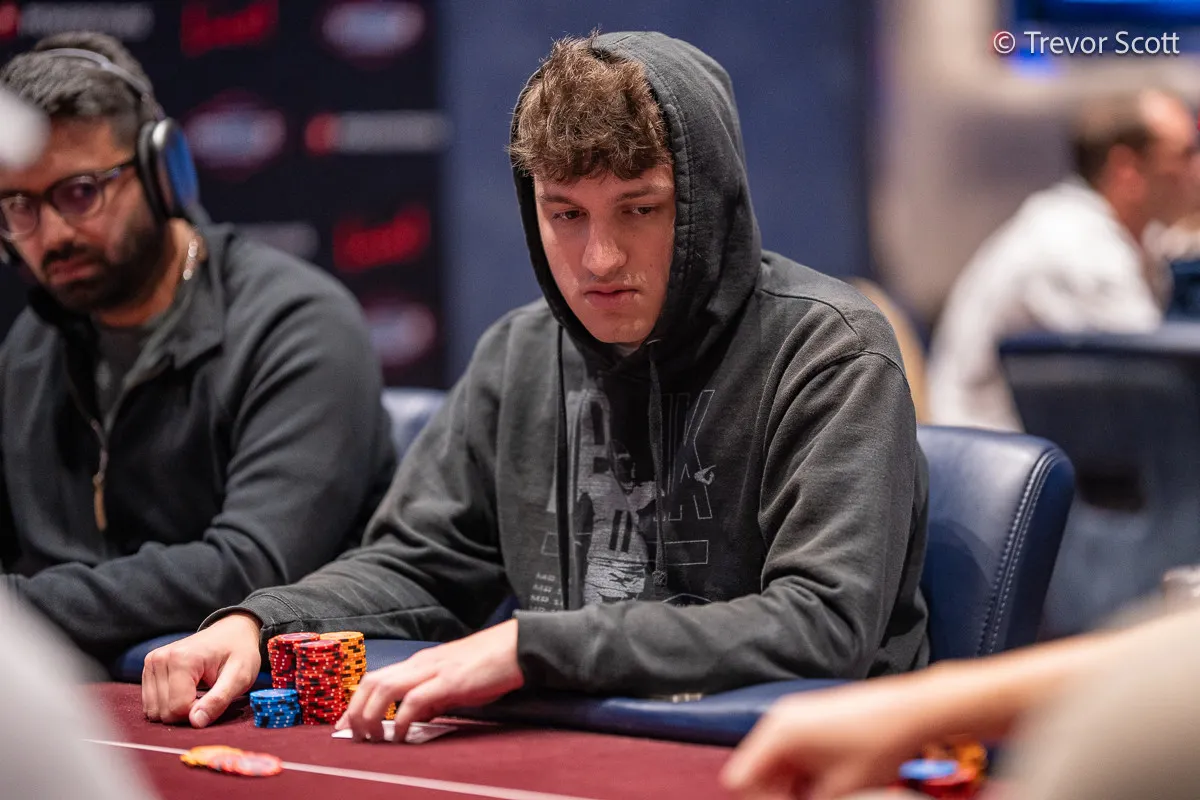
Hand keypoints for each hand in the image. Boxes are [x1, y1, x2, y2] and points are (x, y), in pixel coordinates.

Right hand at [141, 612, 261, 727]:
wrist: (232, 632)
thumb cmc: (239, 653)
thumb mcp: (239, 677)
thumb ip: (218, 700)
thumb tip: (196, 722)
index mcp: (181, 659)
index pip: (178, 708)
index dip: (199, 712)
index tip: (215, 698)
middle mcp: (159, 659)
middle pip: (164, 712)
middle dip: (187, 712)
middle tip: (208, 695)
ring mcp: (151, 663)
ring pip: (154, 711)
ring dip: (177, 710)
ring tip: (197, 693)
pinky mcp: (149, 668)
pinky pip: (151, 704)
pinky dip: (168, 704)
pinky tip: (185, 691)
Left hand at [337, 619, 524, 742]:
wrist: (518, 647)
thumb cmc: (490, 665)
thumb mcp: (454, 683)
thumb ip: (434, 698)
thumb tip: (417, 717)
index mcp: (420, 663)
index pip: (376, 678)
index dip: (355, 702)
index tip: (345, 725)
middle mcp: (421, 663)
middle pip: (372, 681)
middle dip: (355, 709)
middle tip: (355, 736)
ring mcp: (434, 670)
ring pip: (385, 687)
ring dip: (372, 715)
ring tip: (374, 739)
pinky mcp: (450, 681)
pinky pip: (415, 699)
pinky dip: (402, 719)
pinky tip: (403, 735)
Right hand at [720, 676, 925, 799]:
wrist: (910, 710)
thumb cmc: (877, 741)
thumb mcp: (839, 790)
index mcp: (778, 734)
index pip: (740, 777)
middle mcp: (780, 720)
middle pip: (758, 769)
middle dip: (776, 794)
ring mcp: (796, 716)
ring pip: (777, 762)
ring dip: (790, 786)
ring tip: (820, 796)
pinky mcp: (811, 718)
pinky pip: (793, 751)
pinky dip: (802, 773)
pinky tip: (827, 786)